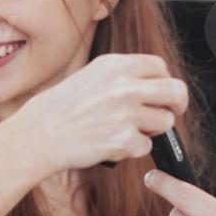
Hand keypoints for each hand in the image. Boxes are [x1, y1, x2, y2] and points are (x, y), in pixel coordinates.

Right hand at [10, 53, 187, 177]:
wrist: (38, 134)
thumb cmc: (60, 108)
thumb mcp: (91, 76)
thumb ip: (123, 77)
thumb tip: (154, 86)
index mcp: (115, 65)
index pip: (160, 66)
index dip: (164, 81)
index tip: (162, 92)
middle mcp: (124, 86)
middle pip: (176, 91)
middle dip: (177, 104)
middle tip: (170, 112)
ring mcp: (125, 113)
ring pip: (165, 122)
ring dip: (152, 130)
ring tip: (126, 131)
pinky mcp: (124, 140)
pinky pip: (146, 146)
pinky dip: (133, 149)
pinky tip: (111, 144)